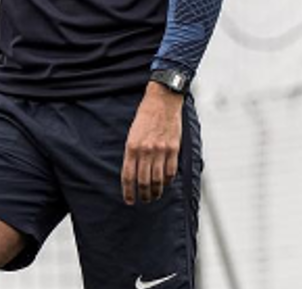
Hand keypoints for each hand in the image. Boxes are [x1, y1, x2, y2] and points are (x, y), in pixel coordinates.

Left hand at [121, 81, 183, 204]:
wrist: (162, 100)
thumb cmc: (145, 116)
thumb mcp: (132, 133)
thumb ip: (132, 152)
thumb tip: (132, 172)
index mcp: (132, 146)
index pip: (128, 176)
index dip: (128, 191)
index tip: (128, 200)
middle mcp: (145, 150)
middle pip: (143, 181)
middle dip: (142, 195)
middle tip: (143, 200)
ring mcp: (160, 150)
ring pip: (157, 180)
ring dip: (155, 192)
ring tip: (154, 196)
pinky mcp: (173, 148)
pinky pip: (170, 171)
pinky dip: (167, 181)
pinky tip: (165, 184)